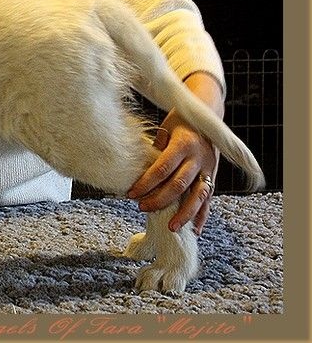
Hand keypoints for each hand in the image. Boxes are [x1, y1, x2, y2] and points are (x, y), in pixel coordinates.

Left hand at [127, 73, 223, 235]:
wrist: (209, 114)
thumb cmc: (180, 121)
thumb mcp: (166, 128)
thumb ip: (155, 148)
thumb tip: (136, 168)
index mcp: (184, 144)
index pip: (162, 169)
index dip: (146, 183)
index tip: (131, 194)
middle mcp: (199, 157)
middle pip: (178, 184)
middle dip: (159, 199)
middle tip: (142, 208)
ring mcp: (209, 168)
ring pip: (198, 196)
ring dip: (184, 214)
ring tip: (171, 228)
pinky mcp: (214, 176)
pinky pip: (209, 199)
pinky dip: (202, 215)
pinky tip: (195, 230)